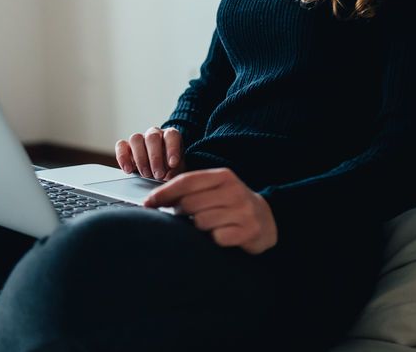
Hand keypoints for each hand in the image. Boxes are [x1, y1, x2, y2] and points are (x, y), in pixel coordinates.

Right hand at [116, 126, 182, 179]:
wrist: (160, 170)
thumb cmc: (170, 168)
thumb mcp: (177, 170)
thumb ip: (175, 171)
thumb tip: (169, 176)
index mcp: (170, 136)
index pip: (171, 135)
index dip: (172, 148)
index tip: (173, 164)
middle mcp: (154, 134)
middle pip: (152, 137)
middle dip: (155, 157)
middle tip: (158, 174)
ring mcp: (139, 138)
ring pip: (135, 139)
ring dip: (140, 158)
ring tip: (146, 174)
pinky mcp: (126, 146)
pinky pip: (121, 146)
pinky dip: (123, 157)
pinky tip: (128, 170)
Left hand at [143, 167, 277, 253]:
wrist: (267, 219)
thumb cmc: (232, 203)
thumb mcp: (215, 189)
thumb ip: (190, 190)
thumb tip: (155, 199)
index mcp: (223, 176)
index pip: (186, 180)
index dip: (164, 192)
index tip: (148, 203)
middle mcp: (234, 190)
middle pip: (189, 204)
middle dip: (182, 214)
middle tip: (188, 218)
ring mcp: (243, 211)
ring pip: (200, 222)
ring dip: (198, 228)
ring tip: (209, 226)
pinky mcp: (248, 231)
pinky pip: (216, 238)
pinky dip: (214, 239)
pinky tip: (222, 235)